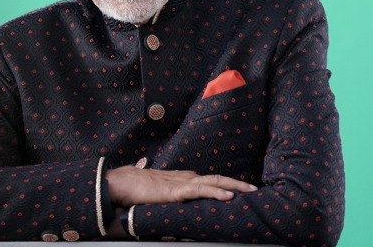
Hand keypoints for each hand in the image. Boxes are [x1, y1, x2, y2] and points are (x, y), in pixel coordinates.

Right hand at [105, 166, 257, 207]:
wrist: (120, 183)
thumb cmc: (136, 188)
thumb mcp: (159, 192)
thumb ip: (172, 192)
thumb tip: (185, 195)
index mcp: (183, 179)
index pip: (210, 180)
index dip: (227, 184)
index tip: (242, 190)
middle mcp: (185, 178)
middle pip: (217, 178)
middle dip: (237, 183)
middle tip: (255, 189)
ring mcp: (181, 183)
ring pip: (214, 181)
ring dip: (234, 186)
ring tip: (251, 190)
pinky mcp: (176, 191)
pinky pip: (201, 191)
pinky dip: (217, 193)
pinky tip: (229, 197)